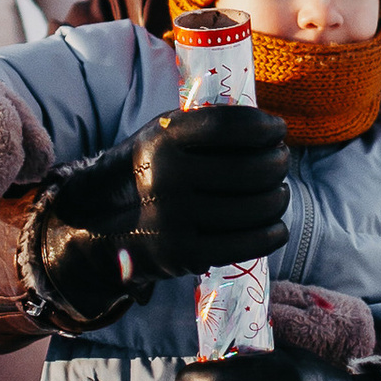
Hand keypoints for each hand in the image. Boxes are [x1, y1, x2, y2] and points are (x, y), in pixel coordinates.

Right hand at [27, 104, 288, 328]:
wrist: (99, 223)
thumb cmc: (149, 172)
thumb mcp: (161, 137)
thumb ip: (203, 129)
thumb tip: (265, 128)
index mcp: (163, 139)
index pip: (228, 126)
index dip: (262, 126)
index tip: (277, 128)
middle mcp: (167, 176)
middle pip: (251, 168)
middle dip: (277, 163)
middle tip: (281, 161)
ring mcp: (176, 218)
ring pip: (256, 206)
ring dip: (279, 197)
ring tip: (279, 193)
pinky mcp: (186, 254)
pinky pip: (248, 242)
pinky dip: (272, 233)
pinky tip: (276, 225)